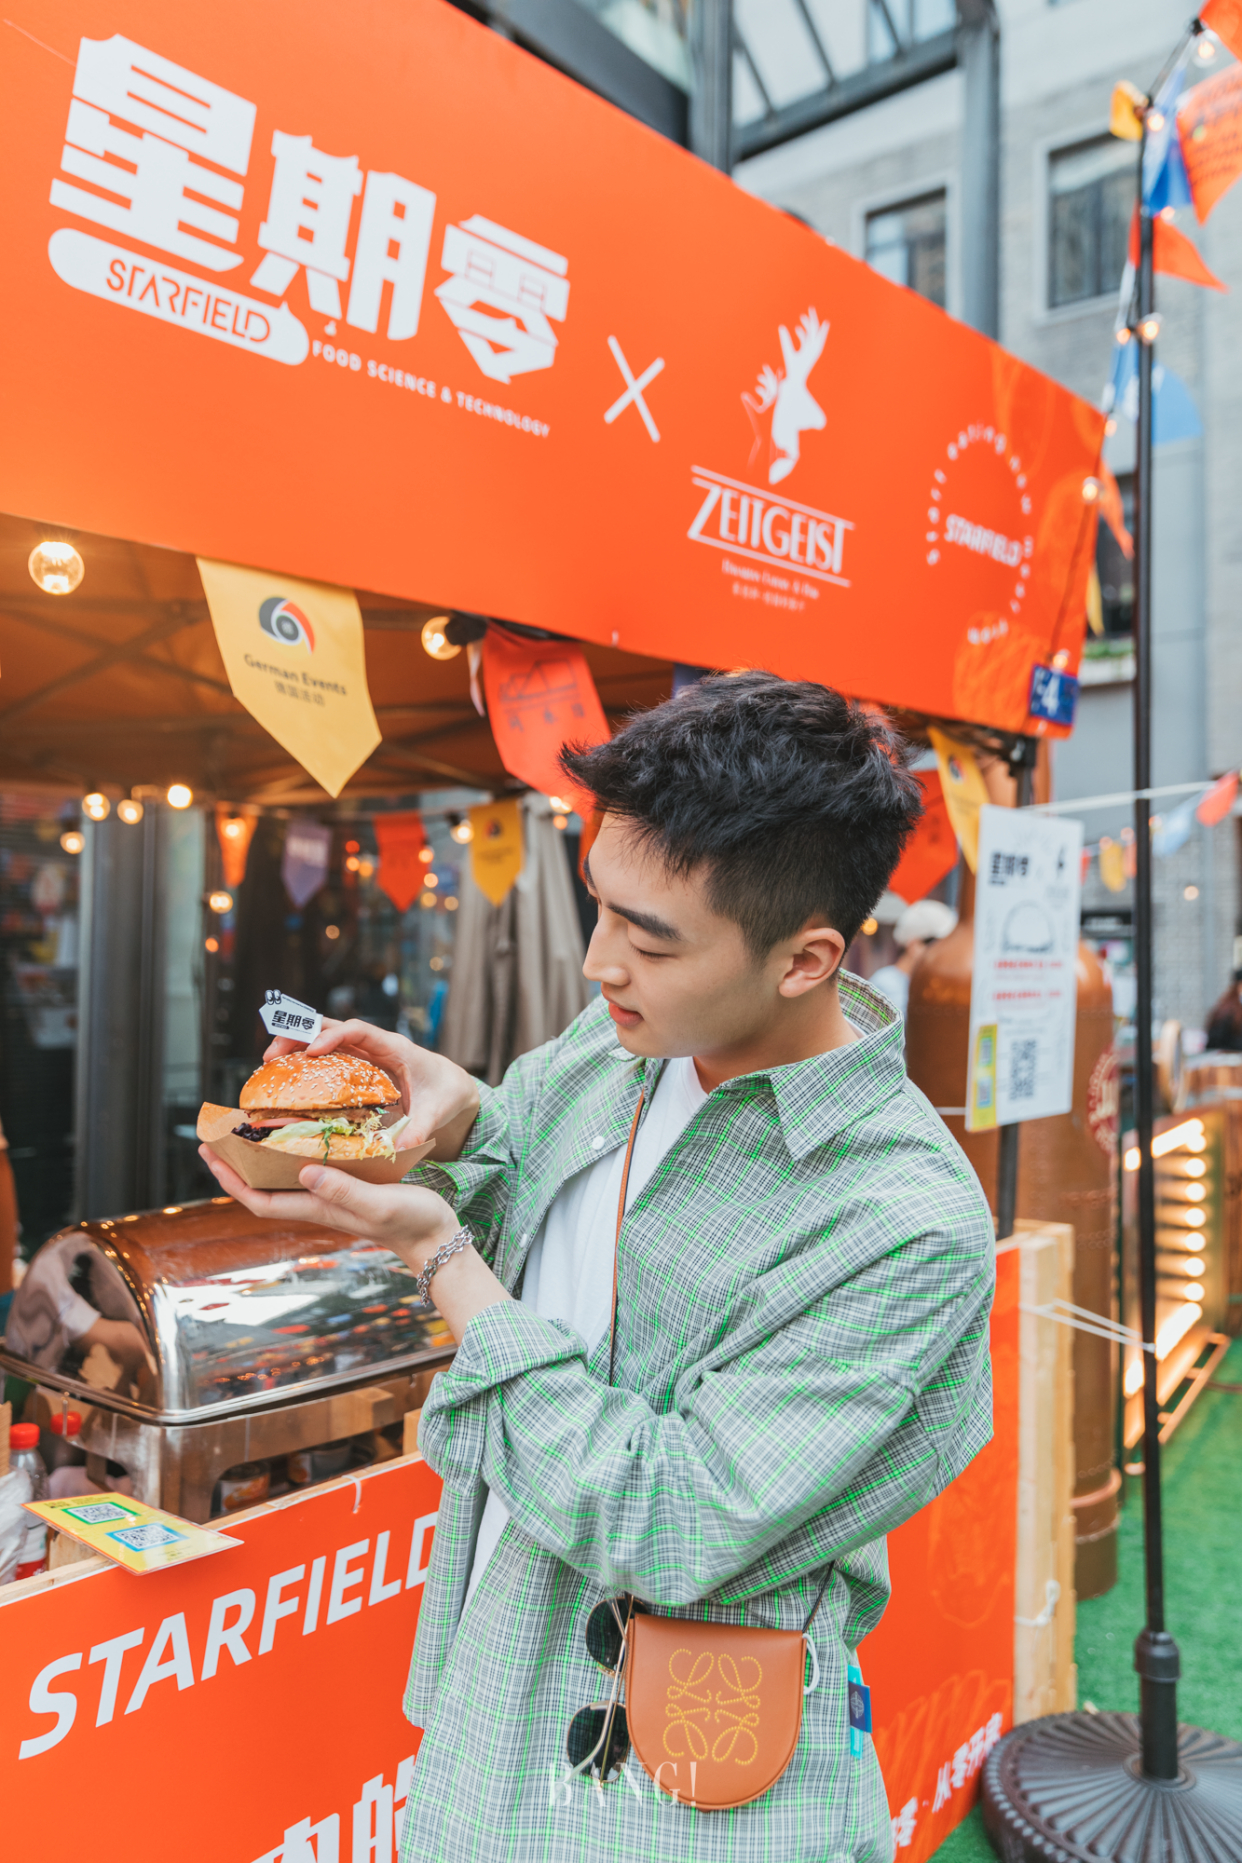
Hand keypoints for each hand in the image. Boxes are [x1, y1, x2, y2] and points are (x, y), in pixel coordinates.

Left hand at [198, 1146, 510, 1343]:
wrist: (439, 1238)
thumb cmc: (412, 1222)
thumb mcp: (378, 1203)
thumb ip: (343, 1189)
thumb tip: (304, 1170)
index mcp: (320, 1208)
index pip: (260, 1199)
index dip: (231, 1180)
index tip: (211, 1153)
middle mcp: (320, 1203)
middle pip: (264, 1188)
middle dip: (237, 1166)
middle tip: (218, 1134)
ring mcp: (334, 1197)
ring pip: (284, 1178)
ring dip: (261, 1158)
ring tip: (248, 1130)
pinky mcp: (350, 1188)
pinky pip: (310, 1169)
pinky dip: (295, 1153)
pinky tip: (301, 1135)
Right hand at [262, 1018, 479, 1157]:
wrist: (453, 1086)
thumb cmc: (446, 1092)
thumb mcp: (437, 1110)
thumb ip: (420, 1127)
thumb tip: (400, 1148)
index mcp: (394, 1047)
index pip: (359, 1031)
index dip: (333, 1036)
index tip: (312, 1051)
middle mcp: (375, 1046)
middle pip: (332, 1028)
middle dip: (300, 1034)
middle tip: (272, 1053)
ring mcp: (364, 1055)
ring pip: (324, 1039)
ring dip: (296, 1046)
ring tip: (269, 1063)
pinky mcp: (358, 1068)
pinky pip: (328, 1059)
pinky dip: (305, 1064)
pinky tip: (286, 1079)